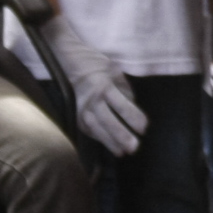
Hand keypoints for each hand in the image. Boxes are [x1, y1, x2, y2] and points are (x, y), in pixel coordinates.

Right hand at [41, 14, 145, 156]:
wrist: (67, 60)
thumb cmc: (96, 65)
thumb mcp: (115, 72)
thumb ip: (125, 91)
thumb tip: (134, 110)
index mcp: (104, 85)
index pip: (121, 105)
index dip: (133, 118)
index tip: (144, 128)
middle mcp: (91, 98)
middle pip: (106, 120)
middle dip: (120, 135)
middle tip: (134, 147)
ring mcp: (80, 107)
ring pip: (95, 128)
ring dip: (109, 142)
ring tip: (123, 153)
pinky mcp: (75, 113)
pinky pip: (88, 129)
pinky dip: (100, 139)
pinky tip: (112, 147)